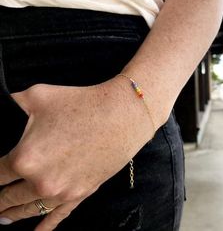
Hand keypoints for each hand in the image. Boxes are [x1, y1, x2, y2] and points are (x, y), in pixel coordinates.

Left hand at [0, 77, 153, 230]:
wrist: (121, 114)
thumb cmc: (81, 102)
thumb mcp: (38, 95)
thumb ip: (11, 104)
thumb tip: (2, 109)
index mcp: (25, 159)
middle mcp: (42, 182)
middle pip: (8, 198)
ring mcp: (64, 191)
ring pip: (30, 210)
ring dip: (14, 214)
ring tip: (3, 218)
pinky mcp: (82, 192)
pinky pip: (58, 216)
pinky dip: (45, 226)